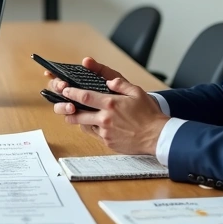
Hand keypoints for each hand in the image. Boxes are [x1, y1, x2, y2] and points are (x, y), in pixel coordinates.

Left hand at [46, 61, 167, 154]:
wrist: (157, 136)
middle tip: (65, 106)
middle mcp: (105, 118)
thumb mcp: (137, 93)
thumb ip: (121, 84)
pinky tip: (97, 125)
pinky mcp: (108, 142)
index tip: (65, 90)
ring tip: (78, 115)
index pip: (84, 97)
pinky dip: (94, 129)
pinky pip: (96, 135)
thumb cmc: (149, 114)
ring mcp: (106, 132)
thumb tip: (109, 81)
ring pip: (85, 126)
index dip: (72, 93)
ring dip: (80, 120)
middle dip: (69, 110)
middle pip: (78, 114)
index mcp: (111, 104)